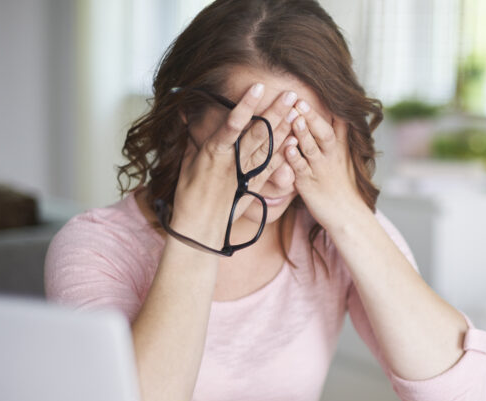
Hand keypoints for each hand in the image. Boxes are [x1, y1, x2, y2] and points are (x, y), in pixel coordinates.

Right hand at [169, 84, 296, 247]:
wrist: (200, 228)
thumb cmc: (189, 195)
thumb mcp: (187, 164)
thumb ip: (194, 140)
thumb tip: (188, 117)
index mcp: (213, 152)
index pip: (233, 124)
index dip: (246, 105)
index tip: (259, 87)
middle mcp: (233, 161)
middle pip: (258, 133)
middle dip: (275, 112)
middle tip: (291, 94)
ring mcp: (245, 173)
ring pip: (268, 147)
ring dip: (284, 128)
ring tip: (298, 110)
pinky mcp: (254, 185)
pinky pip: (272, 167)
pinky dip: (284, 153)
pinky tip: (295, 139)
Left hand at [282, 101, 365, 227]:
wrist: (347, 214)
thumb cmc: (342, 184)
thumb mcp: (345, 156)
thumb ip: (339, 134)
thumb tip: (339, 111)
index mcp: (339, 147)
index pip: (337, 123)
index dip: (329, 107)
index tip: (320, 89)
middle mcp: (331, 156)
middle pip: (323, 132)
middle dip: (312, 116)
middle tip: (300, 100)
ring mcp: (319, 169)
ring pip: (311, 148)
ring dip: (302, 133)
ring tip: (295, 118)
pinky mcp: (308, 184)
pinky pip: (300, 169)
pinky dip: (294, 158)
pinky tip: (286, 148)